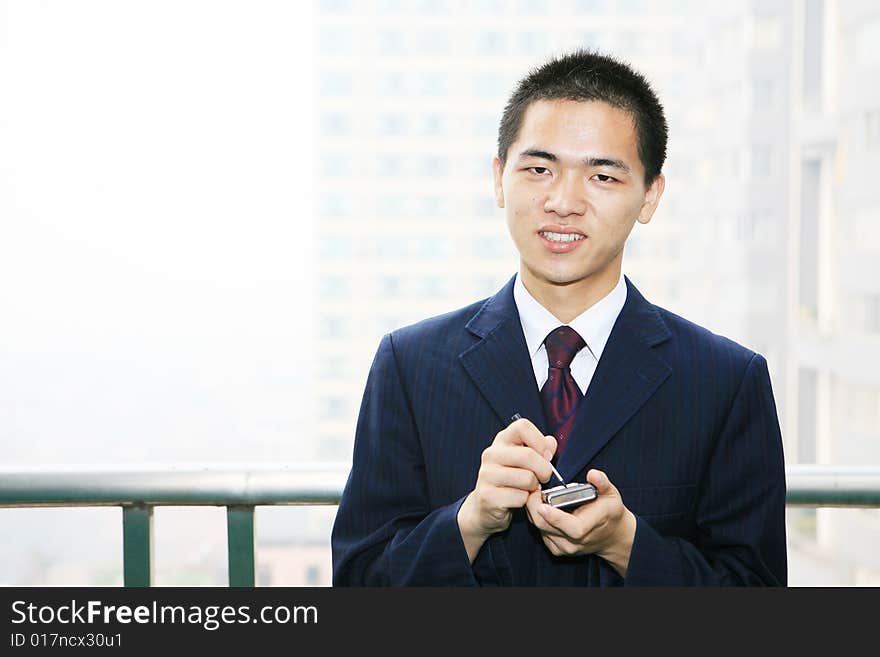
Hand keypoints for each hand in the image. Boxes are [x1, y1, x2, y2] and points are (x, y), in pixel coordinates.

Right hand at [457, 417, 556, 562]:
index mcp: (502, 440)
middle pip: (528, 455)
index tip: (546, 455)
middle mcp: (491, 454)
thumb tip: (551, 442)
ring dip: (533, 488)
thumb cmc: (510, 480)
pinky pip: (520, 497)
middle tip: (544, 478)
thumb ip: (540, 449)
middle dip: (544, 470)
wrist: (486, 506)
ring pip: (527, 478)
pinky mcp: (488, 495)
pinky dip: (525, 502)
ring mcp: (487, 474)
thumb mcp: (525, 461)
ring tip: (527, 489)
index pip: (522, 427)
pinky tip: (518, 500)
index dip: (539, 440)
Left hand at [525, 468, 636, 576]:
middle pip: (545, 526)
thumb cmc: (609, 513)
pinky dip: (537, 518)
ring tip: (536, 494)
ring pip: (538, 528)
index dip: (555, 517)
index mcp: (588, 528)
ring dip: (533, 510)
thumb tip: (593, 475)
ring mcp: (563, 547)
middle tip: (533, 487)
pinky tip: (541, 506)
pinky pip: (539, 532)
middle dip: (534, 506)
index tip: (542, 505)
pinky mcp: (555, 548)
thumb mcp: (611, 494)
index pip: (571, 528)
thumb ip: (602, 483)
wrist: (611, 535)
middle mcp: (574, 542)